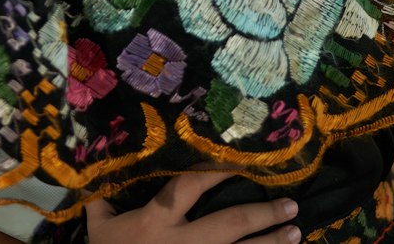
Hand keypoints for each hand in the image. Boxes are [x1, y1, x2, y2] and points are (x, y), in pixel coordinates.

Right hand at [85, 172, 299, 243]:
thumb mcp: (99, 226)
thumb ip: (102, 197)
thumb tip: (100, 159)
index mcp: (156, 221)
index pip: (192, 186)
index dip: (218, 170)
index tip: (246, 159)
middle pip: (229, 225)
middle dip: (262, 214)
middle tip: (290, 205)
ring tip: (295, 233)